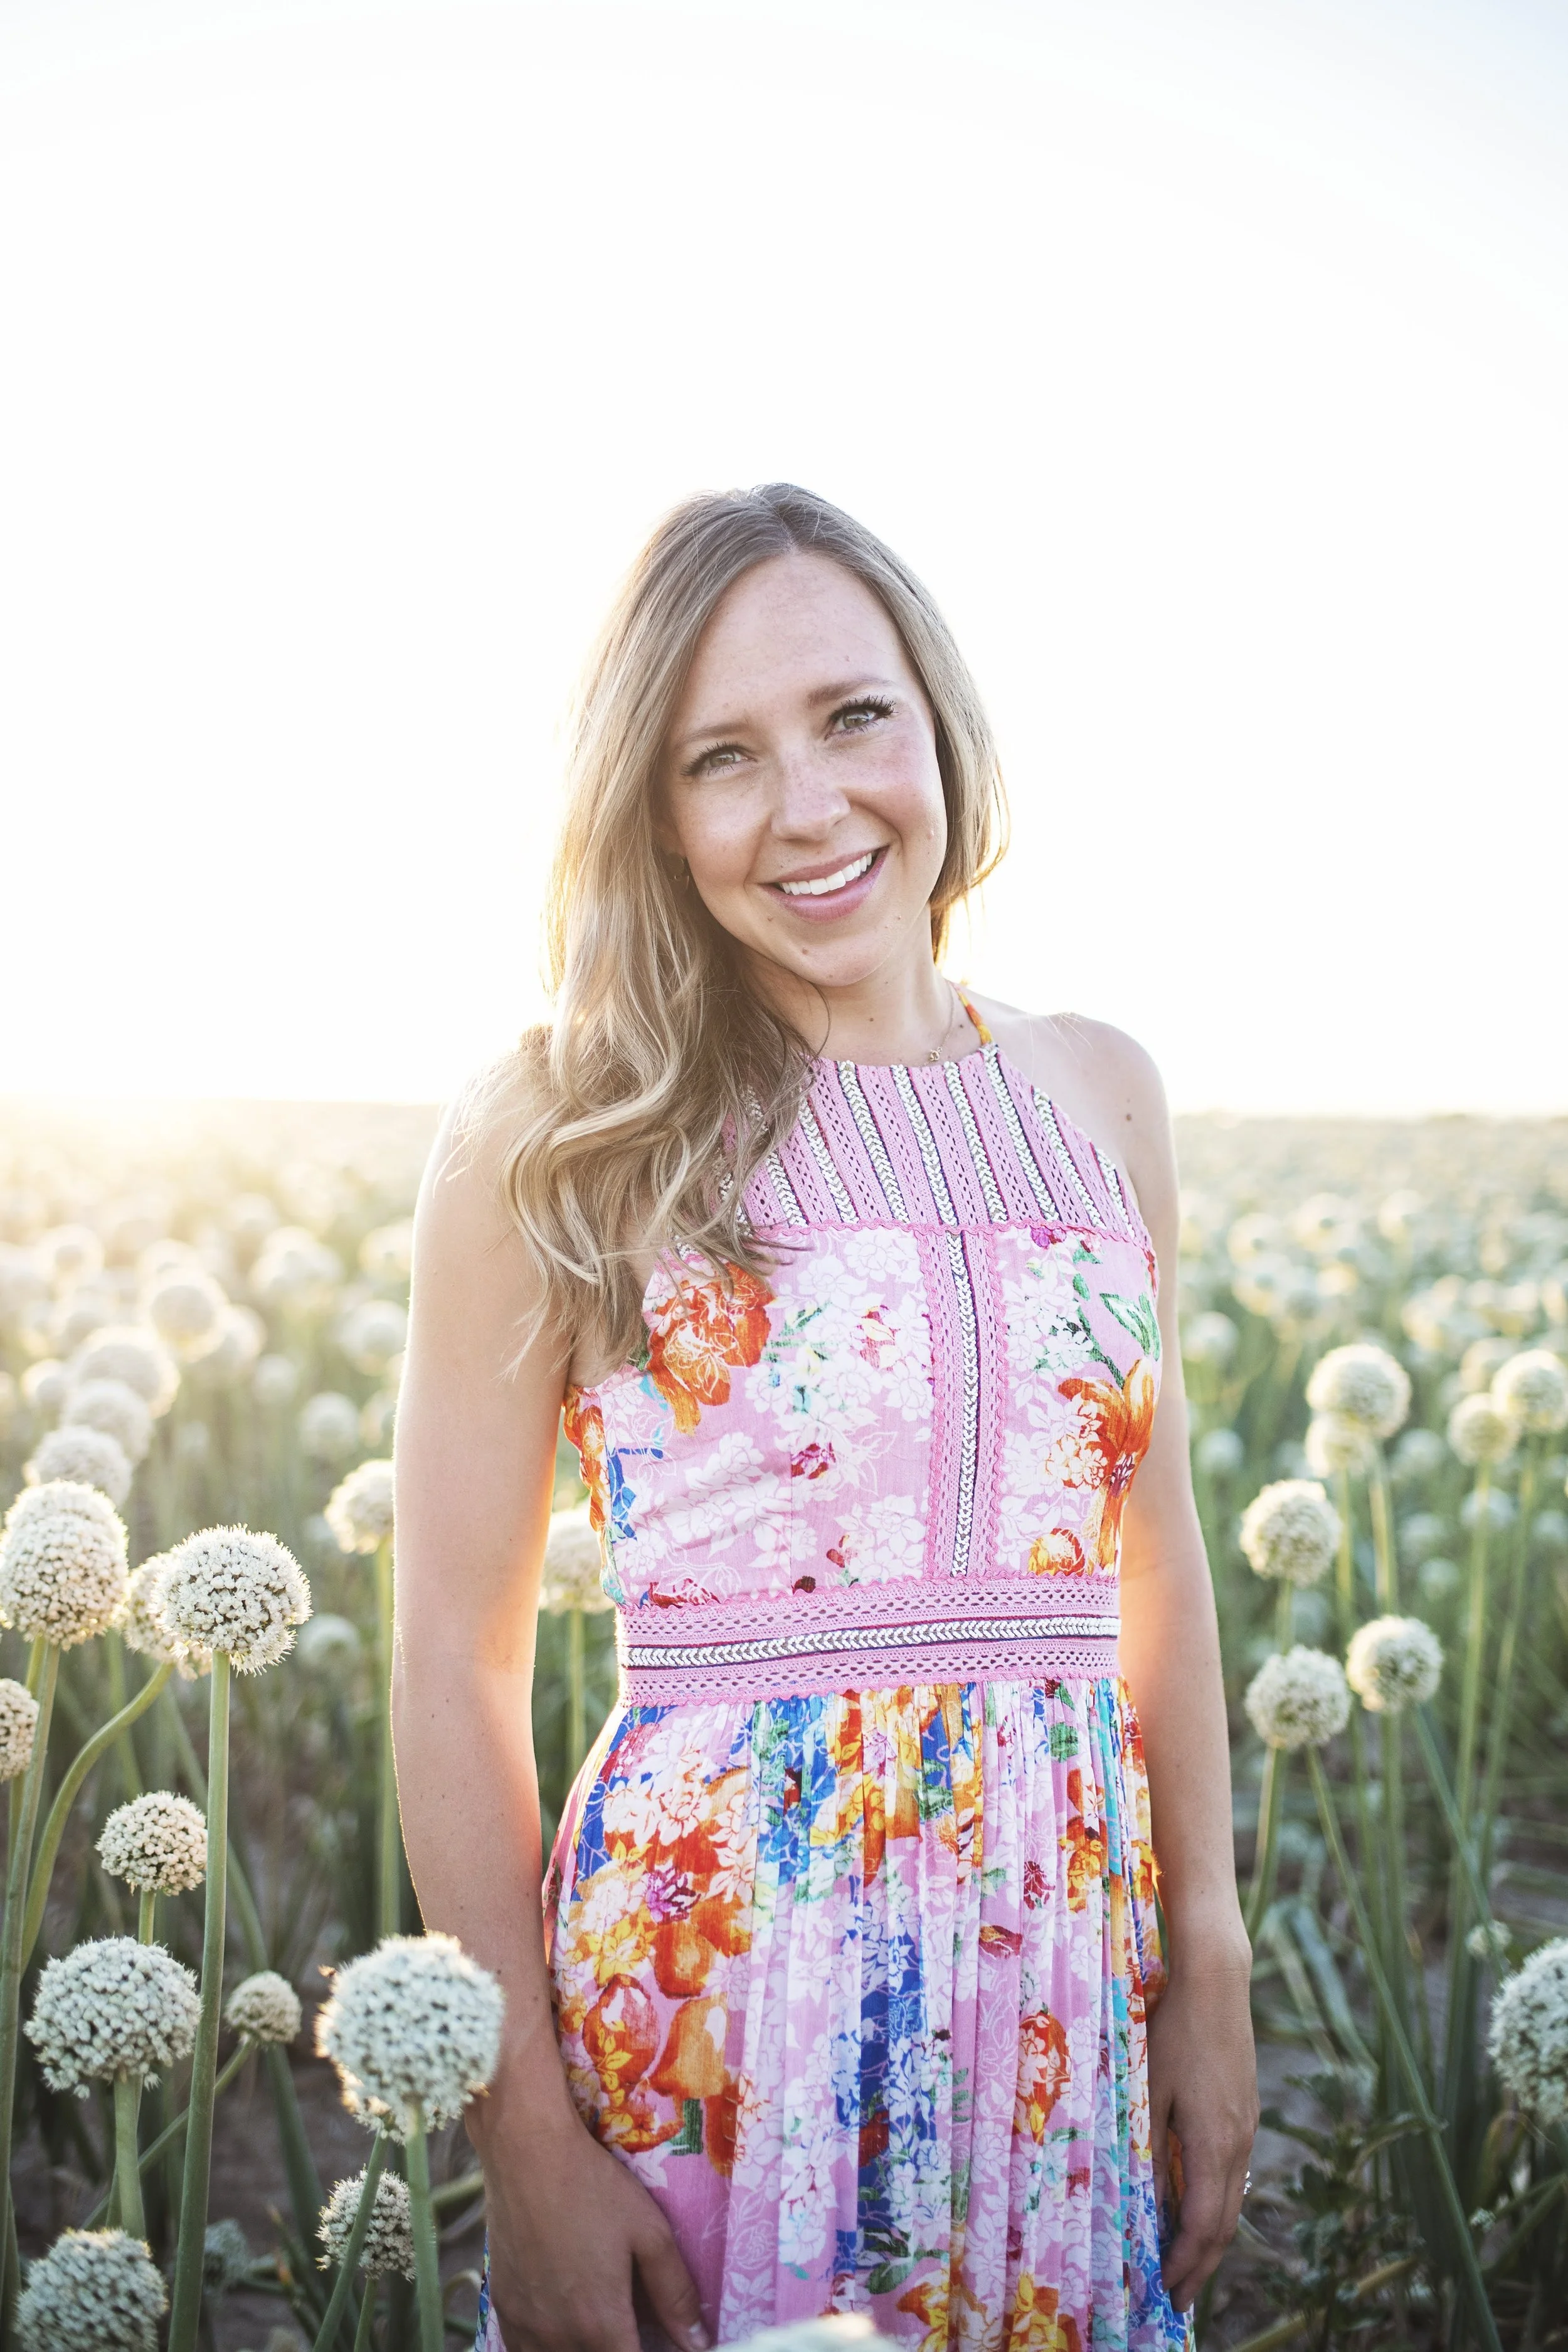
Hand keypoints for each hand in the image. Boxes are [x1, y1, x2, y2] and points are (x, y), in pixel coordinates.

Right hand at [472, 2095, 708, 2351]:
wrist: (527, 2152)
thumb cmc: (593, 2187)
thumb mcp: (649, 2233)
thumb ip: (676, 2295)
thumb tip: (698, 2342)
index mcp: (600, 2323)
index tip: (655, 2342)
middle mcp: (558, 2336)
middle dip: (616, 2351)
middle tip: (632, 2327)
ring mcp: (524, 2325)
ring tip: (600, 2326)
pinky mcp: (501, 2308)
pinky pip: (524, 2350)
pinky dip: (547, 2347)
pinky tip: (563, 2323)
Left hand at [1146, 1936, 1257, 2313]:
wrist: (1217, 1982)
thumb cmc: (1174, 2031)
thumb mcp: (1148, 2089)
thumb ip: (1148, 2145)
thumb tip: (1141, 2197)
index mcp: (1215, 2144)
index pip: (1204, 2226)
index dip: (1186, 2264)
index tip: (1166, 2292)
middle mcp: (1240, 2143)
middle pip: (1225, 2223)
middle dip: (1201, 2264)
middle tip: (1177, 2297)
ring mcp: (1247, 2126)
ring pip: (1232, 2198)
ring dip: (1210, 2235)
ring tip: (1186, 2261)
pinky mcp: (1245, 2109)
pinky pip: (1233, 2171)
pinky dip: (1216, 2201)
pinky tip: (1196, 2203)